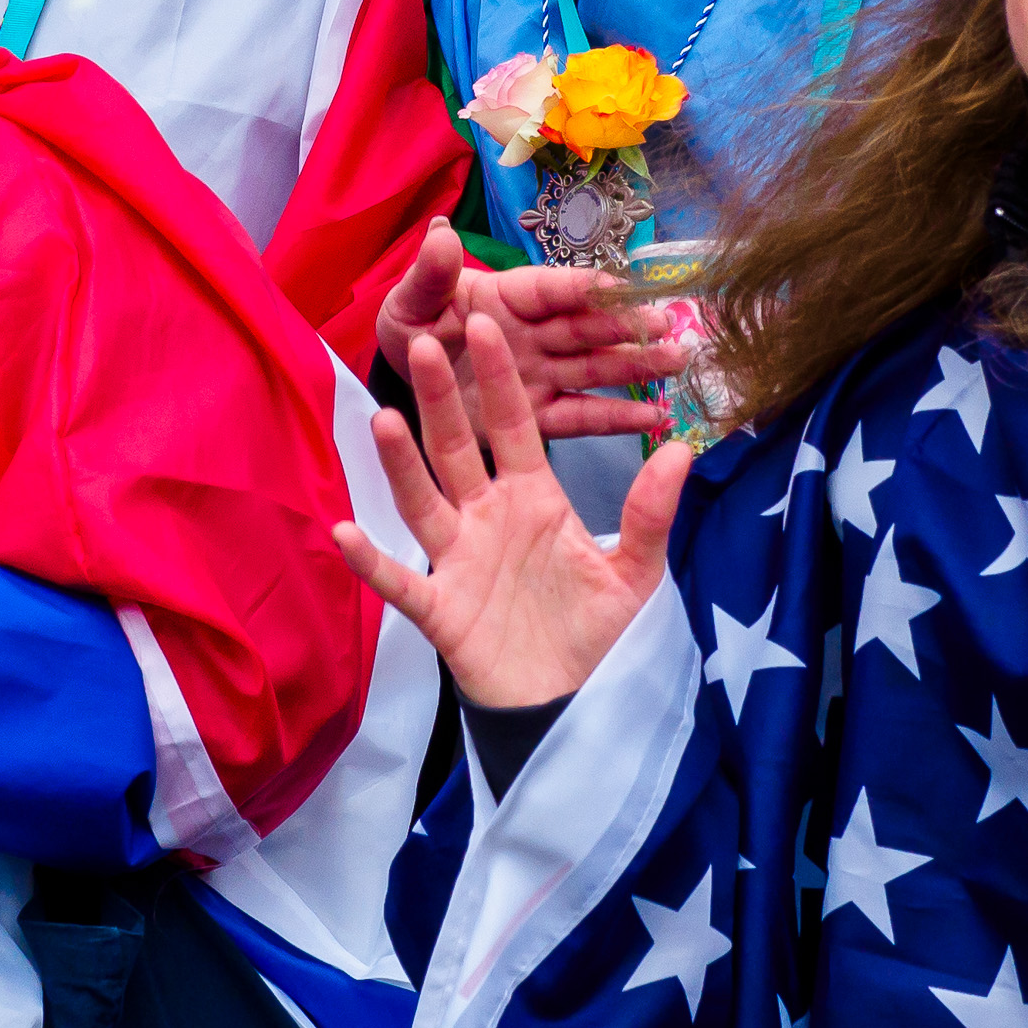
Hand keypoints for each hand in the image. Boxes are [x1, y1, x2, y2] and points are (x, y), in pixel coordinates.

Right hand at [333, 315, 689, 711]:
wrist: (577, 704)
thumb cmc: (601, 633)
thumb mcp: (635, 571)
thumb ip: (650, 512)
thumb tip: (683, 450)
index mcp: (534, 496)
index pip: (513, 425)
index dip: (498, 378)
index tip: (484, 322)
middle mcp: (488, 517)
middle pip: (457, 448)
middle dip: (440, 398)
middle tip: (423, 341)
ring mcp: (459, 560)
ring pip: (422, 501)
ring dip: (401, 463)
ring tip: (382, 418)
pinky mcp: (440, 608)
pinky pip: (400, 580)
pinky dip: (371, 559)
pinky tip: (345, 530)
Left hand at [374, 219, 686, 440]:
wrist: (407, 381)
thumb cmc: (412, 328)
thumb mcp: (408, 302)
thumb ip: (429, 274)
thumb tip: (440, 230)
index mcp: (506, 296)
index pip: (550, 289)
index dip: (583, 288)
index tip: (621, 287)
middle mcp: (534, 332)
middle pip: (586, 326)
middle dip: (627, 325)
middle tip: (670, 324)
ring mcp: (541, 373)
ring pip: (595, 368)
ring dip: (636, 365)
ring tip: (678, 363)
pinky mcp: (538, 412)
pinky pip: (580, 416)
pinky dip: (616, 418)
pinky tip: (655, 419)